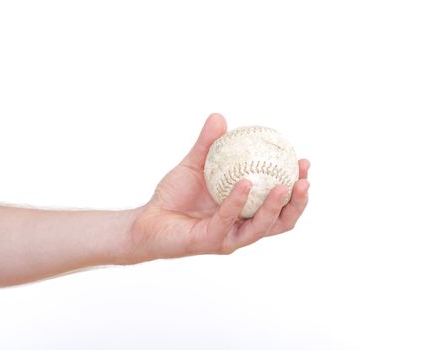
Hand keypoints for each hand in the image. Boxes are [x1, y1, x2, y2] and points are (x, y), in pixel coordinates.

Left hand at [124, 113, 309, 262]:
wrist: (147, 219)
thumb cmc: (173, 196)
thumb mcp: (194, 165)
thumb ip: (208, 145)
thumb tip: (220, 116)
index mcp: (244, 211)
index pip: (278, 203)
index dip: (296, 186)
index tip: (303, 161)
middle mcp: (241, 227)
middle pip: (280, 221)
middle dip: (297, 202)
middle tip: (305, 178)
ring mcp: (228, 237)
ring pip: (262, 227)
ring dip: (277, 207)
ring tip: (287, 185)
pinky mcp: (211, 241)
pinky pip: (228, 220)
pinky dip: (238, 201)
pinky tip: (246, 184)